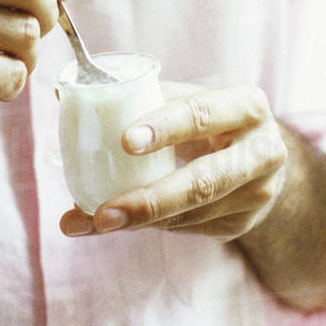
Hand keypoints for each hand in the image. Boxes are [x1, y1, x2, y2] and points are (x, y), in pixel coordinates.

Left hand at [60, 82, 286, 239]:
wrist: (263, 155)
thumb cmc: (211, 118)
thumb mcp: (191, 98)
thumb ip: (139, 96)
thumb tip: (63, 96)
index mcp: (247, 107)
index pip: (202, 114)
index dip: (165, 127)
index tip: (124, 141)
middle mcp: (262, 153)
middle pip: (203, 183)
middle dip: (149, 200)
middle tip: (102, 212)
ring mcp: (256, 195)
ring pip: (191, 215)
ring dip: (136, 222)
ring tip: (87, 221)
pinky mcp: (241, 224)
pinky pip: (186, 229)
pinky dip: (146, 226)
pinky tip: (112, 222)